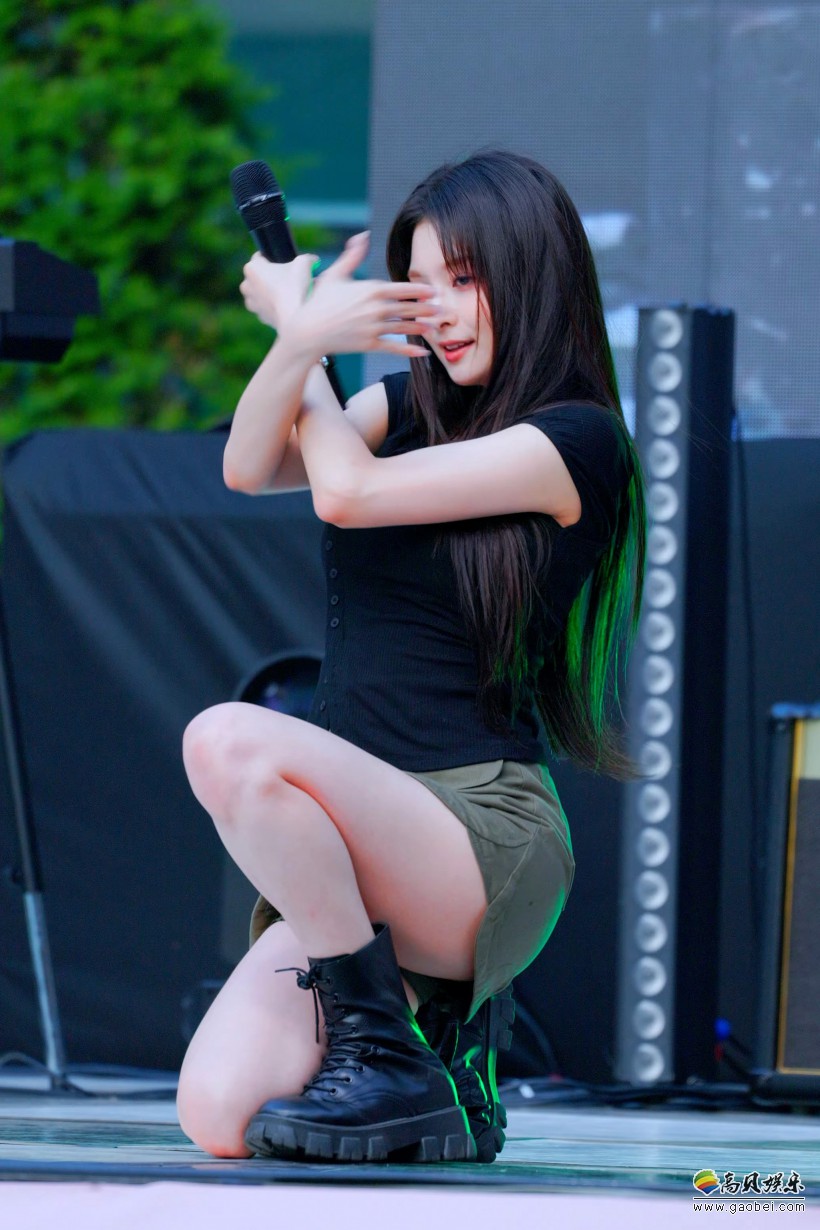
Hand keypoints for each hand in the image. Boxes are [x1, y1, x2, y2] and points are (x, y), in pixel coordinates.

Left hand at [239, 251, 315, 331]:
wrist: (295, 318)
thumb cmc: (295, 287)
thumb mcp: (304, 263)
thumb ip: (307, 258)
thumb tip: (313, 260)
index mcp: (252, 268)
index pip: (260, 257)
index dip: (274, 258)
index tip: (285, 263)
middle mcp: (247, 285)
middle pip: (259, 275)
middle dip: (271, 275)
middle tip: (288, 277)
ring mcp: (252, 303)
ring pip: (261, 292)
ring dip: (271, 291)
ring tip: (289, 292)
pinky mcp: (260, 317)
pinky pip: (267, 307)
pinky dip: (275, 306)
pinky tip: (288, 305)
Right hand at [279, 232, 439, 360]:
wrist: (307, 331)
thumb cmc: (319, 302)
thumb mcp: (335, 275)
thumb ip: (352, 256)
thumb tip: (361, 236)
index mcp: (371, 289)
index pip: (403, 289)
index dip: (421, 291)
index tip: (434, 291)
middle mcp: (375, 308)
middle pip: (408, 308)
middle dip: (428, 309)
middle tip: (443, 310)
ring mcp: (373, 327)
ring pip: (405, 328)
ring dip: (422, 328)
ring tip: (436, 328)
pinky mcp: (369, 344)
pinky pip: (394, 348)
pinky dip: (410, 351)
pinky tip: (423, 352)